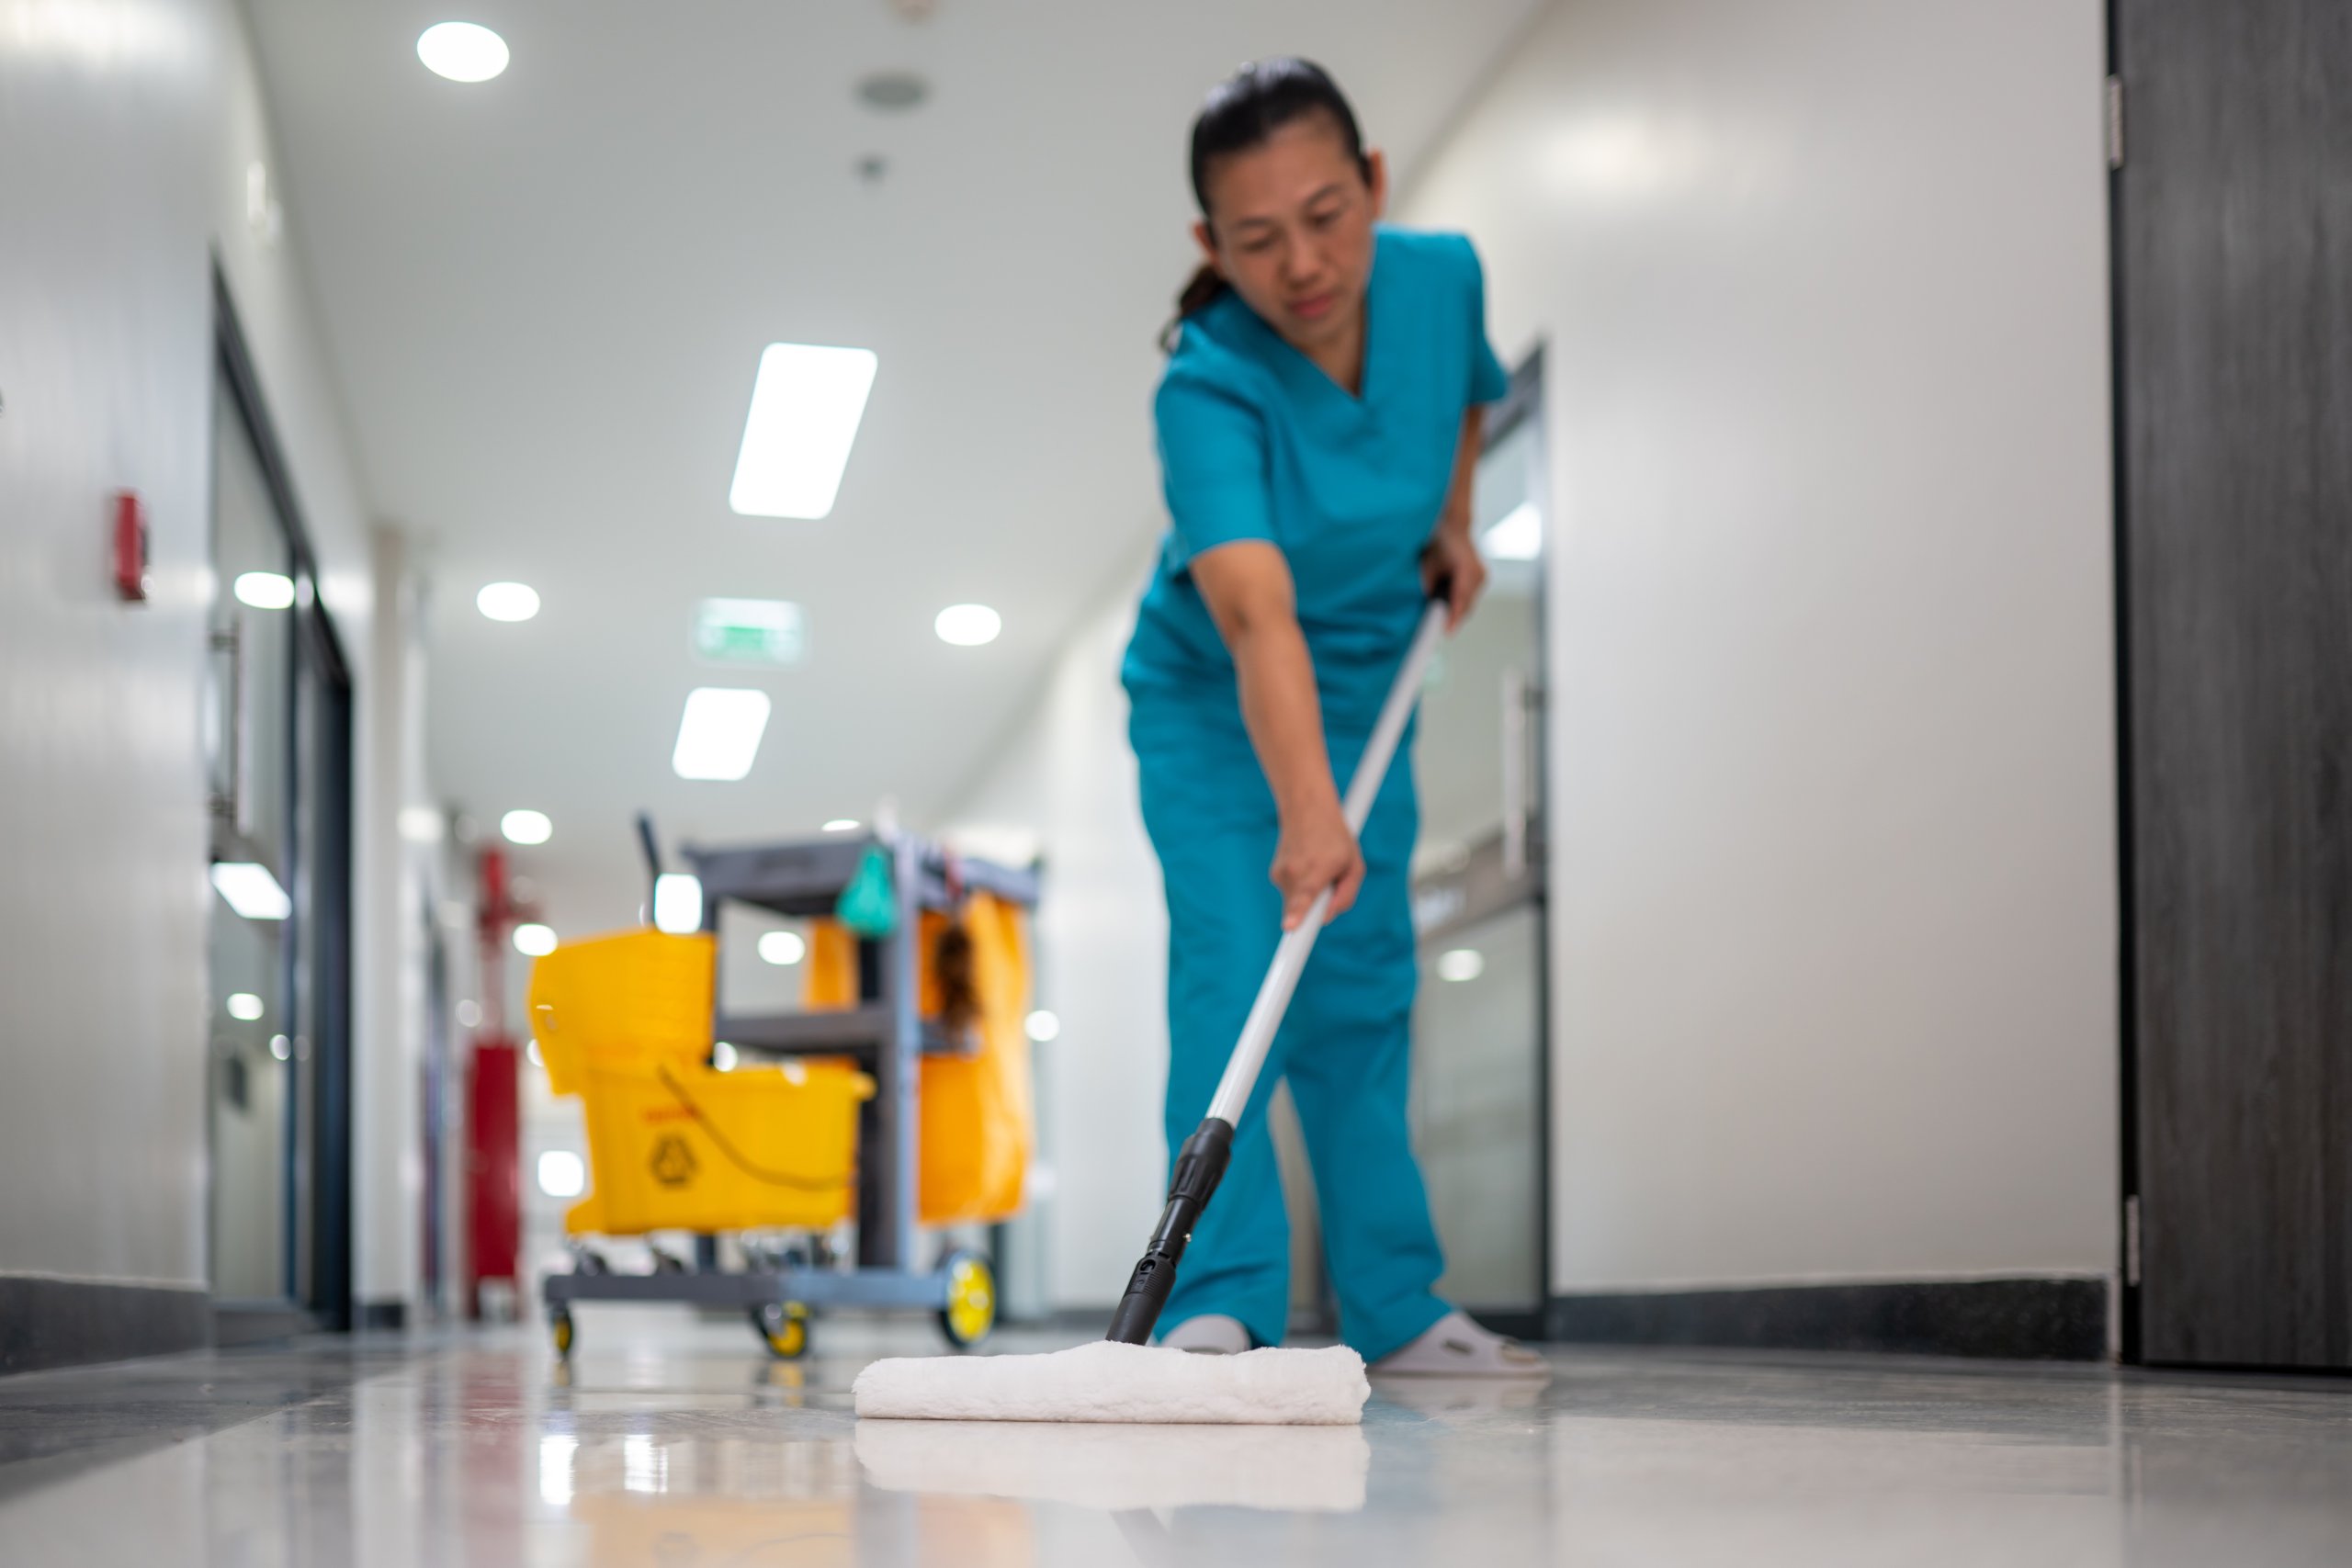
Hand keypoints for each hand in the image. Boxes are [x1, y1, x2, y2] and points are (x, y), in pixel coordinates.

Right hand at [1270, 796, 1363, 930]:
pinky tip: (1307, 863)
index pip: (1304, 898)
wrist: (1306, 808)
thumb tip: (1326, 919)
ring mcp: (1280, 875)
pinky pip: (1292, 893)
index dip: (1296, 915)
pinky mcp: (1275, 876)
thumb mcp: (1354, 865)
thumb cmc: (1335, 838)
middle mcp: (1294, 873)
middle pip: (1305, 910)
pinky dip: (1301, 886)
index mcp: (1317, 870)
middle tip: (1329, 879)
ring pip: (1298, 902)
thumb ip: (1346, 896)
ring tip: (1317, 866)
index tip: (1288, 927)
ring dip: (1311, 893)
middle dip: (1319, 905)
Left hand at [1421, 516, 1486, 630]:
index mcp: (1467, 568)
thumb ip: (1429, 582)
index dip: (1454, 617)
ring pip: (1469, 602)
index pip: (1460, 599)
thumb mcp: (1428, 563)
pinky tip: (1450, 611)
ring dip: (1457, 611)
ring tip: (1444, 623)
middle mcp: (1479, 574)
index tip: (1447, 631)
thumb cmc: (1438, 543)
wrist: (1453, 527)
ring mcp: (1482, 576)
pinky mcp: (1481, 578)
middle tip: (1441, 632)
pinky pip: (1469, 596)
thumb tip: (1430, 602)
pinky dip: (1460, 603)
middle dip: (1454, 618)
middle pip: (1467, 605)